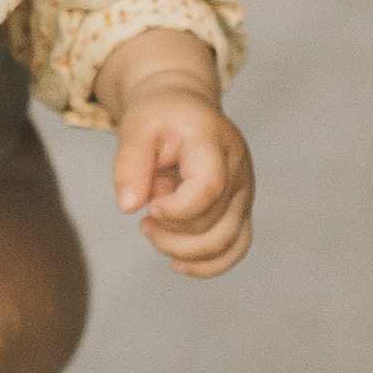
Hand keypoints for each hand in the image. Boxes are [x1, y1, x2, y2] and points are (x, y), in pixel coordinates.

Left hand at [94, 28, 251, 275]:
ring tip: (154, 234)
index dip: (178, 209)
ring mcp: (243, 191)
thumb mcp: (134, 128)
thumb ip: (129, 164)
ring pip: (226, 241)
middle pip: (215, 223)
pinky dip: (210, 264)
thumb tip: (128, 207)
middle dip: (171, 233)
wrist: (183, 108)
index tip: (151, 207)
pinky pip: (237, 247)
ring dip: (185, 251)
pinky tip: (179, 264)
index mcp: (213, 142)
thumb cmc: (159, 116)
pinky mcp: (240, 208)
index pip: (209, 187)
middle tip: (143, 221)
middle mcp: (238, 169)